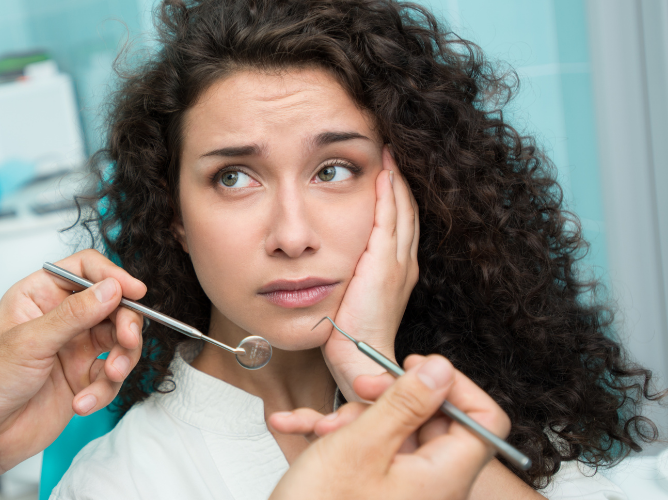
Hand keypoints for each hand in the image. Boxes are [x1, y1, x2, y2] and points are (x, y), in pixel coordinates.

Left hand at [0, 249, 145, 477]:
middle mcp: (60, 317)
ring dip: (122, 359)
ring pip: (119, 341)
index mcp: (40, 294)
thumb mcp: (29, 342)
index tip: (134, 292)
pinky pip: (111, 377)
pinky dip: (104, 390)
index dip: (112, 276)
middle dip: (125, 323)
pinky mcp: (83, 378)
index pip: (85, 270)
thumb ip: (73, 314)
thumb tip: (110, 289)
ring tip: (111, 375)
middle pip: (112, 304)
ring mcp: (74, 348)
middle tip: (127, 339)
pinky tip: (82, 403)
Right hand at [268, 355, 510, 499]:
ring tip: (320, 425)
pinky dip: (337, 437)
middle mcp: (433, 487)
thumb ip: (405, 403)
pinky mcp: (376, 493)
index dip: (454, 386)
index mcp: (444, 477)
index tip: (416, 368)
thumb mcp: (359, 446)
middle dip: (389, 399)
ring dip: (353, 418)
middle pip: (433, 422)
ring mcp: (405, 492)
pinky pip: (368, 454)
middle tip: (359, 387)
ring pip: (394, 434)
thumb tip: (442, 370)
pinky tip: (298, 427)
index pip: (484, 420)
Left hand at [323, 145, 418, 400]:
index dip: (393, 195)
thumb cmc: (345, 335)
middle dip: (398, 179)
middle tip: (389, 150)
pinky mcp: (385, 264)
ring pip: (402, 208)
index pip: (398, 222)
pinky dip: (388, 192)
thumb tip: (311, 255)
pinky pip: (390, 218)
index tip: (383, 170)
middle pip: (406, 209)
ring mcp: (398, 262)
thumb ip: (340, 274)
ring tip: (388, 151)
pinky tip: (382, 170)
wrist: (357, 359)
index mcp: (395, 270)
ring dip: (395, 178)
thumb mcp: (345, 296)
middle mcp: (403, 262)